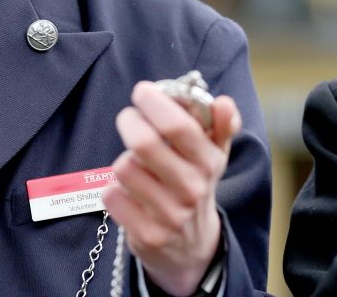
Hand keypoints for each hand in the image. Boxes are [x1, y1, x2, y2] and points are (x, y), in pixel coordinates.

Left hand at [102, 81, 241, 295]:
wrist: (191, 244)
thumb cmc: (196, 182)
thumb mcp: (214, 153)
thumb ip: (221, 123)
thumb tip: (224, 103)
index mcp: (209, 162)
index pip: (178, 126)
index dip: (155, 103)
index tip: (143, 91)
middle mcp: (192, 189)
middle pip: (144, 143)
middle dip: (130, 121)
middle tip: (130, 118)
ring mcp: (169, 215)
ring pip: (123, 167)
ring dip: (124, 159)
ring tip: (136, 163)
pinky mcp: (146, 235)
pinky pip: (112, 196)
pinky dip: (114, 189)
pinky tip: (129, 192)